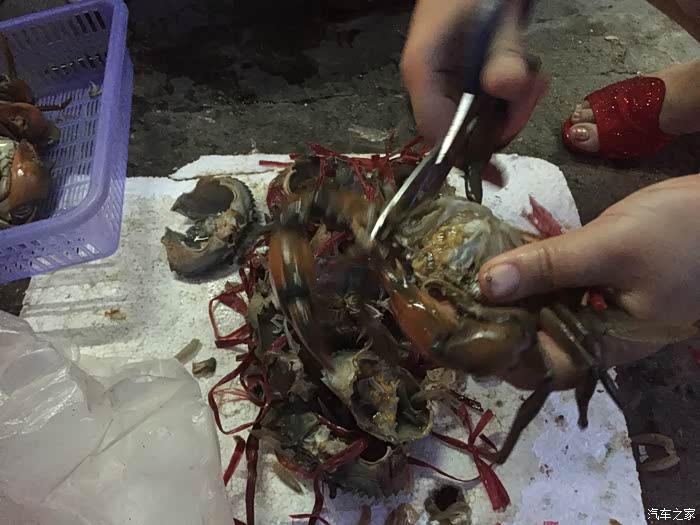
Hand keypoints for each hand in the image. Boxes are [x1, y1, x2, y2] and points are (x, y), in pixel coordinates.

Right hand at [401, 0, 547, 145]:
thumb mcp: (495, 15)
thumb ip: (503, 52)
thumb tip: (506, 87)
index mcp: (422, 71)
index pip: (437, 132)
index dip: (468, 149)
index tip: (502, 153)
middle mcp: (426, 84)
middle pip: (459, 131)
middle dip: (501, 121)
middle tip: (533, 93)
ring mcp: (441, 84)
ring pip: (474, 121)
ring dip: (510, 109)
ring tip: (534, 81)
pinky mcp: (458, 81)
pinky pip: (480, 106)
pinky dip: (507, 99)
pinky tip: (525, 78)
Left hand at [477, 174, 699, 388]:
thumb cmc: (681, 234)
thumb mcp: (609, 248)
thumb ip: (547, 266)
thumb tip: (484, 284)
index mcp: (605, 346)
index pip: (540, 367)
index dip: (497, 353)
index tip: (458, 328)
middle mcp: (596, 334)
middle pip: (534, 340)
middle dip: (494, 320)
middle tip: (449, 297)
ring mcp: (596, 307)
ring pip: (540, 311)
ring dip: (506, 295)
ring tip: (462, 276)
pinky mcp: (595, 281)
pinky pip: (553, 285)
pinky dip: (528, 273)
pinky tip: (498, 255)